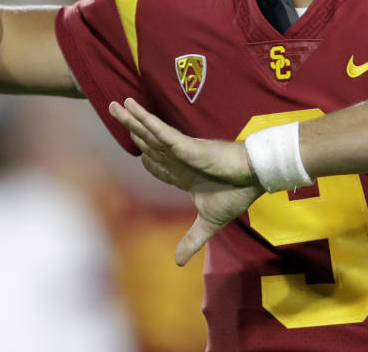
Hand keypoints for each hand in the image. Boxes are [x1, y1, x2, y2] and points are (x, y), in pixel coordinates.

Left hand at [109, 98, 263, 264]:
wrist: (254, 178)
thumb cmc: (237, 193)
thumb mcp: (209, 222)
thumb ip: (192, 240)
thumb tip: (177, 264)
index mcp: (184, 174)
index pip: (158, 165)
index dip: (146, 159)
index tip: (139, 153)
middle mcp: (179, 158)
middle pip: (148, 142)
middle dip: (130, 128)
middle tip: (113, 110)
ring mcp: (181, 149)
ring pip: (150, 133)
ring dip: (132, 119)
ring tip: (115, 104)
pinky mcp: (187, 144)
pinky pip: (162, 132)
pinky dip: (147, 121)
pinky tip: (134, 109)